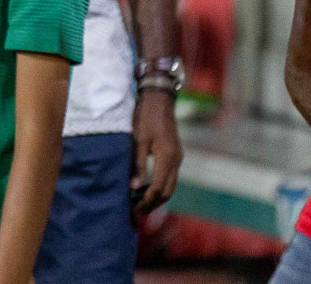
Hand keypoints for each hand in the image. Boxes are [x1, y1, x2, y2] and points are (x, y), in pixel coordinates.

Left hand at [131, 89, 182, 213]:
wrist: (159, 99)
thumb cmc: (146, 117)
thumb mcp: (137, 140)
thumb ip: (137, 164)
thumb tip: (133, 187)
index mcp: (167, 158)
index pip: (158, 188)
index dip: (147, 201)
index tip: (133, 208)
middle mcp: (176, 160)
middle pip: (168, 191)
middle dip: (153, 203)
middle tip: (136, 211)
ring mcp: (178, 157)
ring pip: (171, 185)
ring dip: (157, 196)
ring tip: (140, 203)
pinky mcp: (175, 154)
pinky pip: (170, 176)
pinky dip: (160, 186)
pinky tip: (147, 187)